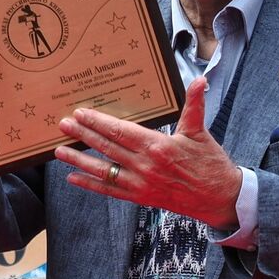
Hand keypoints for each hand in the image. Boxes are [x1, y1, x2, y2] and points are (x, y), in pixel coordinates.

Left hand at [54, 78, 242, 229]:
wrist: (219, 198)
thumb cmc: (210, 163)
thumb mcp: (200, 131)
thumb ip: (194, 105)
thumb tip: (198, 81)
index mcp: (158, 146)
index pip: (121, 131)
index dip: (98, 122)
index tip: (81, 114)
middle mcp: (145, 166)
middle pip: (107, 148)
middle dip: (83, 136)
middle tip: (63, 125)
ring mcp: (141, 184)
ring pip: (104, 171)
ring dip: (79, 161)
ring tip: (59, 152)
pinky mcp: (141, 198)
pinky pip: (111, 191)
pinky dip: (91, 185)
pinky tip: (74, 178)